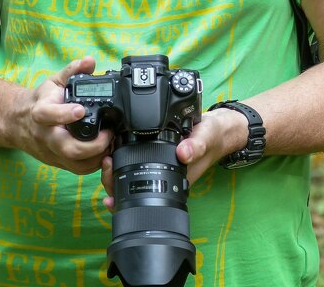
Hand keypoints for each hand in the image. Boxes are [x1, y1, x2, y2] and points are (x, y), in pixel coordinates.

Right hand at [16, 57, 113, 175]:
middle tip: (108, 133)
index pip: (48, 115)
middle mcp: (46, 136)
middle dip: (92, 145)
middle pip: (66, 148)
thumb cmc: (40, 101)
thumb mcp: (54, 81)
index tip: (81, 109)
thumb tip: (89, 61)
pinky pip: (78, 169)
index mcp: (41, 113)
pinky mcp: (59, 162)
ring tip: (111, 142)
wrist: (19, 122)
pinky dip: (95, 164)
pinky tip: (105, 152)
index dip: (65, 114)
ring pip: (75, 164)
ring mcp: (52, 152)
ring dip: (97, 156)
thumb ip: (72, 70)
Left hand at [99, 106, 246, 210]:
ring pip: (132, 180)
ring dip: (115, 174)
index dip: (124, 189)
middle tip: (106, 163)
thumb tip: (183, 153)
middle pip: (133, 189)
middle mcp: (165, 176)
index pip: (146, 191)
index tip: (111, 172)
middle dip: (113, 181)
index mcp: (175, 177)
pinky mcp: (158, 158)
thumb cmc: (213, 136)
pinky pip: (138, 166)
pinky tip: (113, 158)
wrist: (218, 131)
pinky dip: (123, 164)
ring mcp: (160, 169)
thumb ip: (196, 144)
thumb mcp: (206, 136)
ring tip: (106, 161)